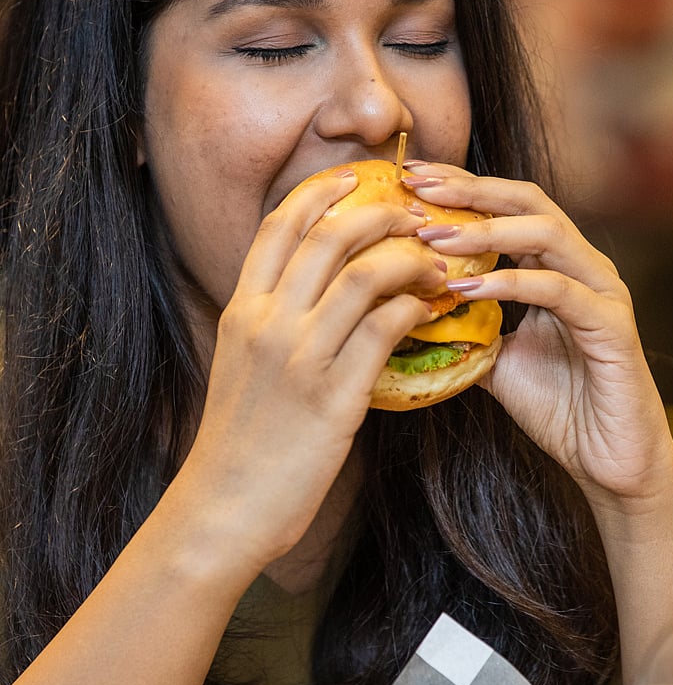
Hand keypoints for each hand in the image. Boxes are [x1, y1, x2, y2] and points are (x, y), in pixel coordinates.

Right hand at [171, 168, 446, 574]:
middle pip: (329, 236)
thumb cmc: (239, 439)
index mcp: (242, 310)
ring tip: (435, 263)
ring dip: (409, 258)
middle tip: (413, 216)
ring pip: (364, 274)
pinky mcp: (334, 396)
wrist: (225, 506)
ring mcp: (299, 357)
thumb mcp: (241, 364)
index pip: (280, 226)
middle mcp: (267, 323)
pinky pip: (384, 328)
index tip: (354, 178)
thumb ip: (271, 320)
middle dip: (379, 213)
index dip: (319, 192)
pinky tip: (429, 309)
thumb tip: (315, 288)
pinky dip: (413, 307)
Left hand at [408, 163, 672, 508]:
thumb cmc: (558, 407)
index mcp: (556, 266)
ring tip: (433, 236)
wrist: (607, 462)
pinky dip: (511, 283)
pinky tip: (468, 287)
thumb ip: (462, 329)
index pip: (507, 206)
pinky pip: (558, 290)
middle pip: (528, 201)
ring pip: (547, 233)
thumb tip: (402, 314)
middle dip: (470, 190)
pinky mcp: (612, 325)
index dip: (460, 188)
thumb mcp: (494, 360)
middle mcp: (583, 267)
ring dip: (485, 230)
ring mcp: (602, 291)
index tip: (409, 179)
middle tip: (418, 186)